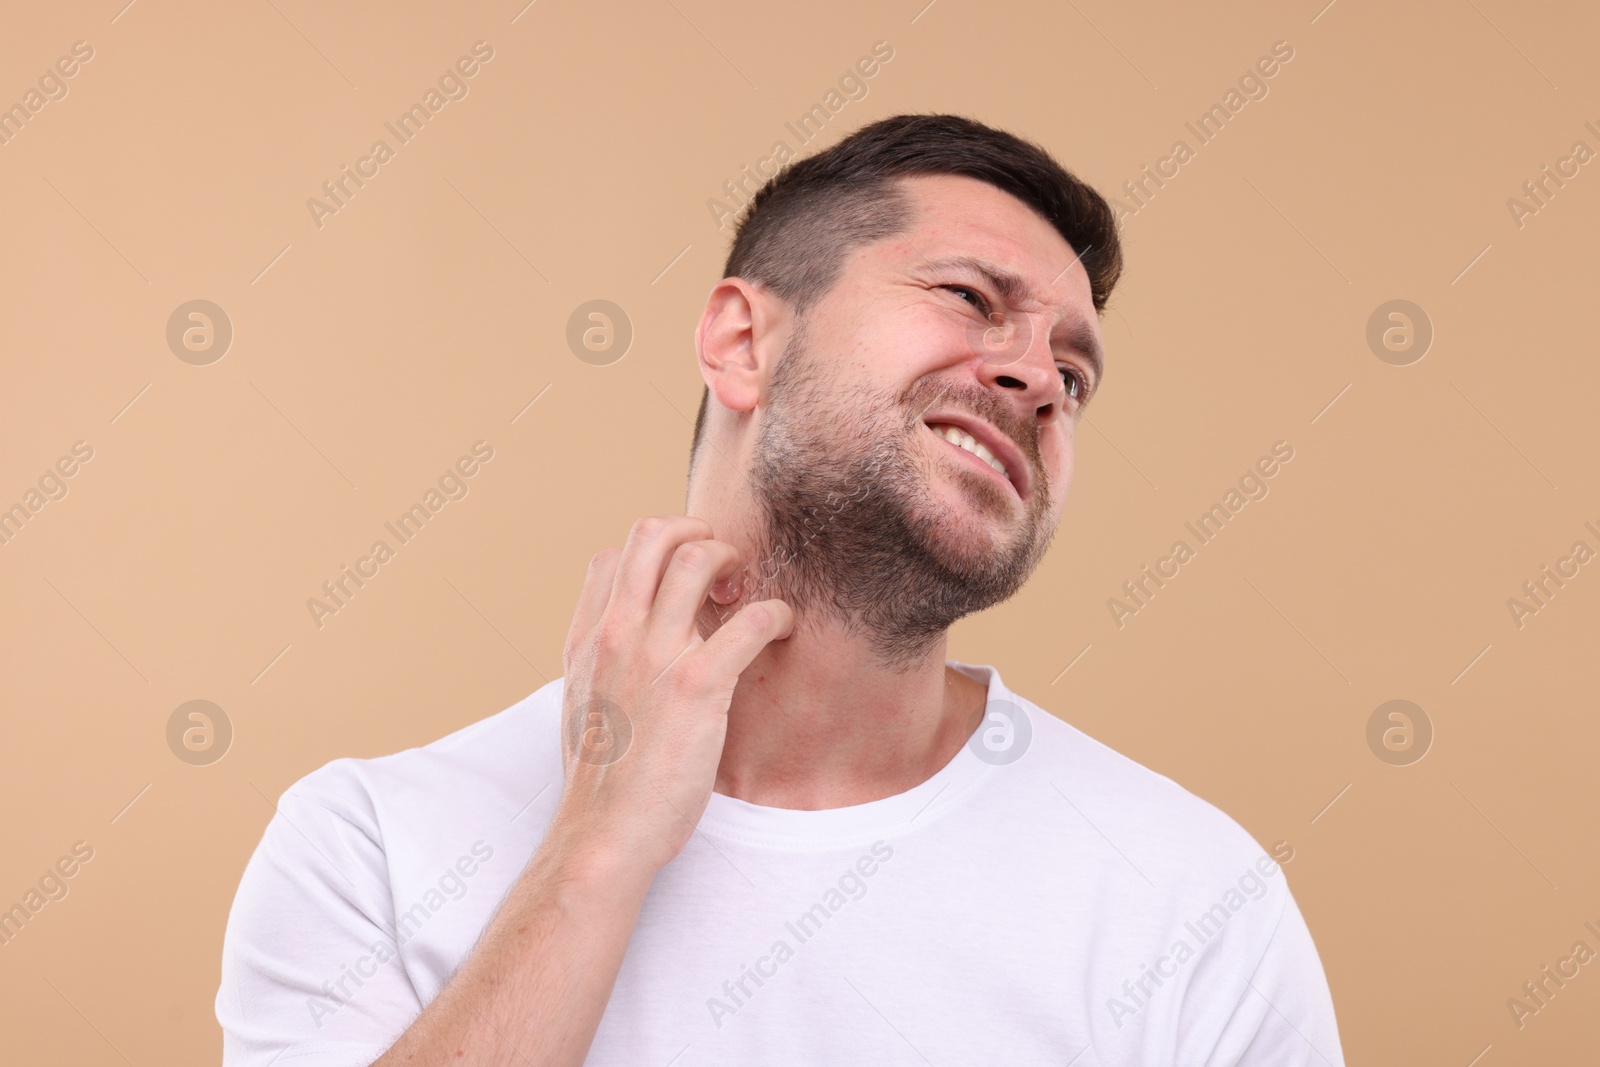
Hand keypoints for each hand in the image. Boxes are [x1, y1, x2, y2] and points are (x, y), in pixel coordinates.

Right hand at [553, 516, 792, 873]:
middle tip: (720, 565)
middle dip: (695, 532)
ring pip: (699, 558)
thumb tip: (626, 638)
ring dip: (734, 561)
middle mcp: (617, 634)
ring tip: (746, 593)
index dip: (651, 556)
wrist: (604, 833)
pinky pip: (750, 620)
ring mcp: (656, 655)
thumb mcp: (581, 706)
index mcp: (586, 640)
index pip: (611, 558)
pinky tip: (782, 629)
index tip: (678, 582)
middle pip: (653, 534)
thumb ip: (601, 663)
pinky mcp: (699, 685)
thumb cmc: (601, 781)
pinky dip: (777, 614)